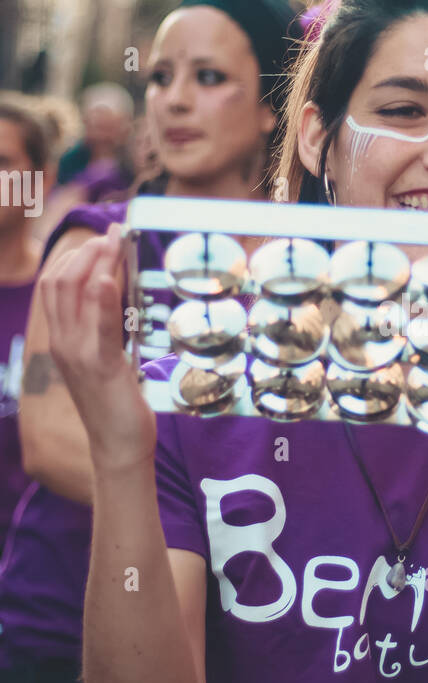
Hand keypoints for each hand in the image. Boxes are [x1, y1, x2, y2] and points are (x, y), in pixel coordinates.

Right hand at [39, 221, 156, 472]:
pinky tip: (109, 278)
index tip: (100, 239)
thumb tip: (115, 294)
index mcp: (62, 340)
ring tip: (112, 244)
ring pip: (74, 296)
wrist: (118, 446)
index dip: (73, 257)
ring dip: (94, 263)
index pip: (54, 287)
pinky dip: (102, 299)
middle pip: (60, 283)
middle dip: (84, 253)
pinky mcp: (102, 366)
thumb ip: (103, 328)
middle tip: (110, 236)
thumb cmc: (116, 402)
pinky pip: (99, 327)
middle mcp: (63, 343)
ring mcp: (78, 354)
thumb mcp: (105, 357)